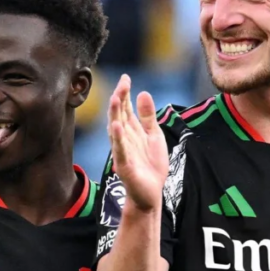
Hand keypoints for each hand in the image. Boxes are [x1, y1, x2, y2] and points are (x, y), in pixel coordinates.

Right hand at [107, 75, 167, 211]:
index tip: (125, 77)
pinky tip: (117, 127)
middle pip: (119, 115)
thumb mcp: (154, 136)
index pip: (126, 109)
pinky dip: (118, 139)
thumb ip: (148, 116)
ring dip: (116, 115)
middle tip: (122, 83)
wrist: (150, 193)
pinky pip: (120, 150)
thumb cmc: (151, 165)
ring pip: (116, 130)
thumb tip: (143, 93)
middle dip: (120, 99)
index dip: (125, 93)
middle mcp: (124, 139)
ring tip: (117, 98)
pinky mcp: (124, 166)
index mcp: (131, 131)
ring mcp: (122, 152)